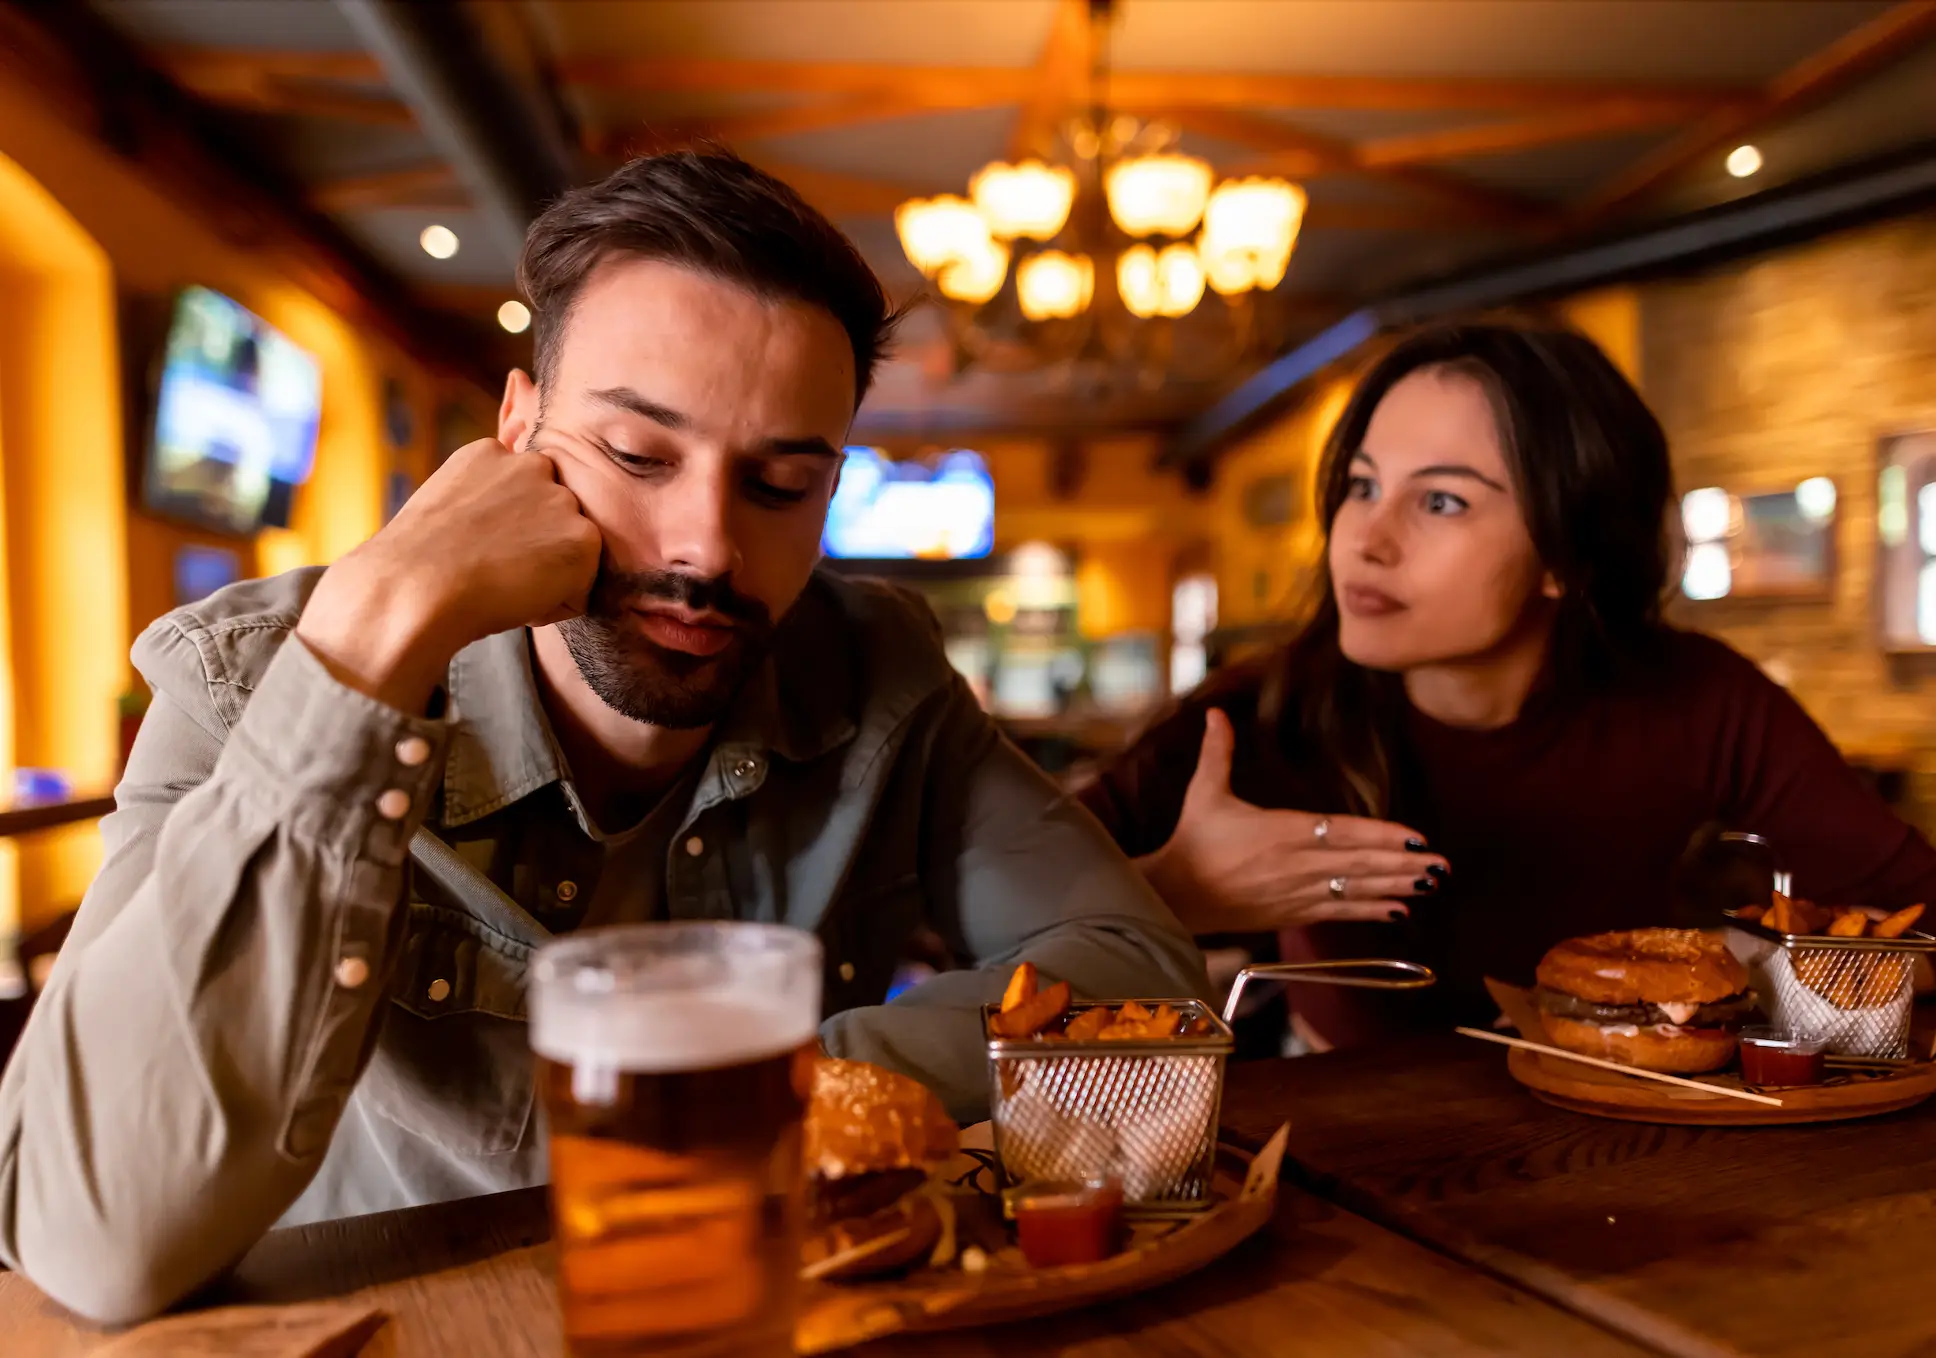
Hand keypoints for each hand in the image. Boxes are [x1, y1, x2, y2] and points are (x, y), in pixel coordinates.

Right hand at [297, 439, 601, 710]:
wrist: (415, 588)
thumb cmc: (416, 565)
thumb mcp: (446, 506)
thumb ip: (486, 497)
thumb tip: (512, 493)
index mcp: (491, 453)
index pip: (524, 494)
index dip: (507, 533)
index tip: (477, 549)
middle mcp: (533, 465)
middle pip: (553, 521)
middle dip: (533, 549)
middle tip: (490, 570)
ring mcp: (562, 500)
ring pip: (569, 556)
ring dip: (546, 577)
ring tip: (499, 584)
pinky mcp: (583, 538)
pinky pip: (580, 592)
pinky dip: (555, 607)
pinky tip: (515, 600)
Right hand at [1138, 709, 1448, 932]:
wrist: (1174, 896)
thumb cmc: (1192, 841)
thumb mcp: (1205, 793)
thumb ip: (1218, 752)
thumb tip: (1216, 711)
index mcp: (1280, 831)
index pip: (1341, 832)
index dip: (1381, 836)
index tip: (1417, 838)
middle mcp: (1295, 864)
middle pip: (1359, 864)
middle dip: (1404, 864)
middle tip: (1444, 865)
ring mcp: (1295, 892)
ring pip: (1356, 890)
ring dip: (1396, 887)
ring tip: (1431, 884)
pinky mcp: (1291, 913)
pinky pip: (1339, 913)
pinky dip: (1370, 912)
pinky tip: (1400, 911)